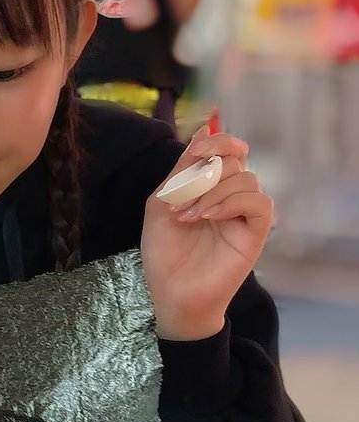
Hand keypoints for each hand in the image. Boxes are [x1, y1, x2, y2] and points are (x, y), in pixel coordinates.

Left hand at [141, 126, 273, 340]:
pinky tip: (209, 217)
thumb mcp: (163, 202)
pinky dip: (232, 202)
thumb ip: (182, 169)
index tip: (195, 150)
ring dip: (211, 192)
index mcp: (211, 185)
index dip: (216, 140)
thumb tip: (203, 129)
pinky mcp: (255, 234)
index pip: (230, 148)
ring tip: (187, 216)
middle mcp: (232, 196)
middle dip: (205, 171)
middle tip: (180, 197)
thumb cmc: (164, 251)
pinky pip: (259, 204)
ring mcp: (245, 215)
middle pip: (236, 160)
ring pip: (247, 179)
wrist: (169, 292)